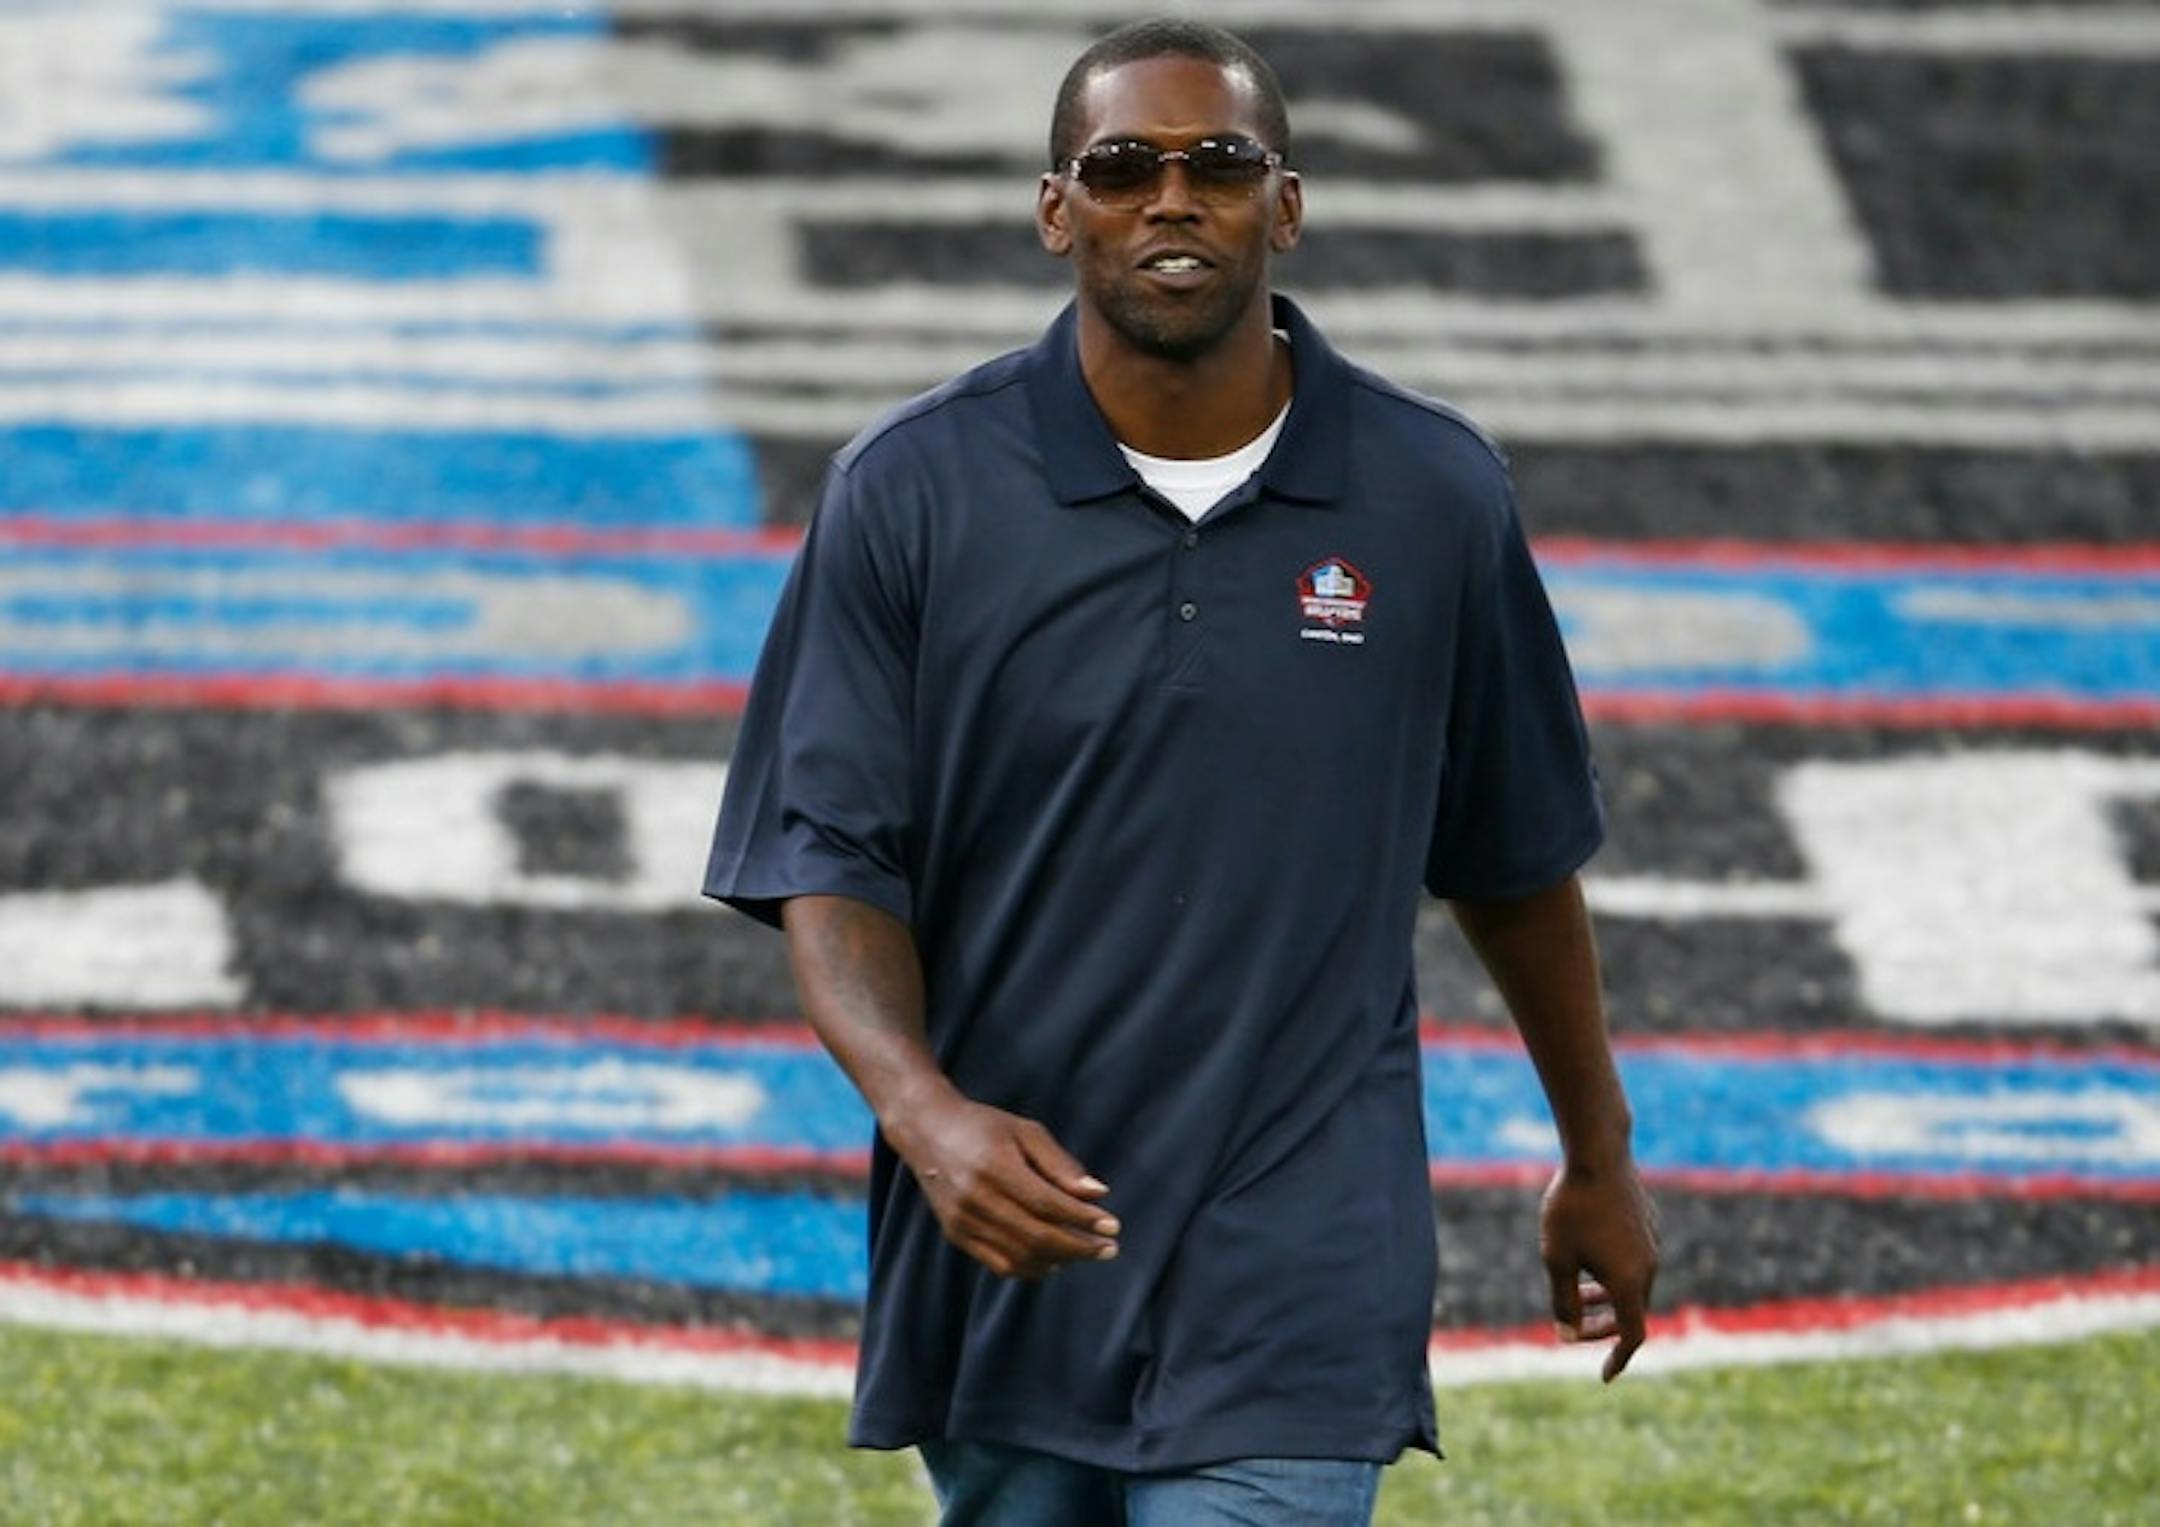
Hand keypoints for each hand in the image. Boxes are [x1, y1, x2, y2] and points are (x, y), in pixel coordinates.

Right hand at [886, 1094, 1119, 1279]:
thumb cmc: (984, 1126)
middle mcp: (975, 1199)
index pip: (1048, 1205)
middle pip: (1037, 1237)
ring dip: (1060, 1260)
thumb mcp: (1026, 1131)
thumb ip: (1061, 1165)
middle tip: (1110, 1248)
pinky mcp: (956, 1235)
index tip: (1113, 1225)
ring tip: (1085, 1252)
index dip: (1083, 1219)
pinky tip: (1054, 1261)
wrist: (927, 1131)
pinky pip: (1000, 1264)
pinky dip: (1031, 1268)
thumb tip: (1098, 1194)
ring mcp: (963, 1221)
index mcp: (995, 1167)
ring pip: (1020, 1256)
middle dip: (1080, 1247)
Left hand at [1540, 1159, 1658, 1381]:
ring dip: (1608, 1297)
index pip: (1632, 1335)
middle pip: (1632, 1311)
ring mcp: (1652, 1244)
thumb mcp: (1556, 1259)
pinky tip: (1590, 1253)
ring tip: (1580, 1293)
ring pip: (1633, 1283)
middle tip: (1574, 1327)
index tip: (1605, 1375)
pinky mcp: (1649, 1224)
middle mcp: (1649, 1267)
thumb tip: (1567, 1335)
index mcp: (1630, 1282)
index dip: (1618, 1358)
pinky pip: (1635, 1260)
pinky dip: (1615, 1271)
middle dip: (1604, 1325)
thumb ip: (1563, 1301)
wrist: (1598, 1155)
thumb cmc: (1572, 1209)